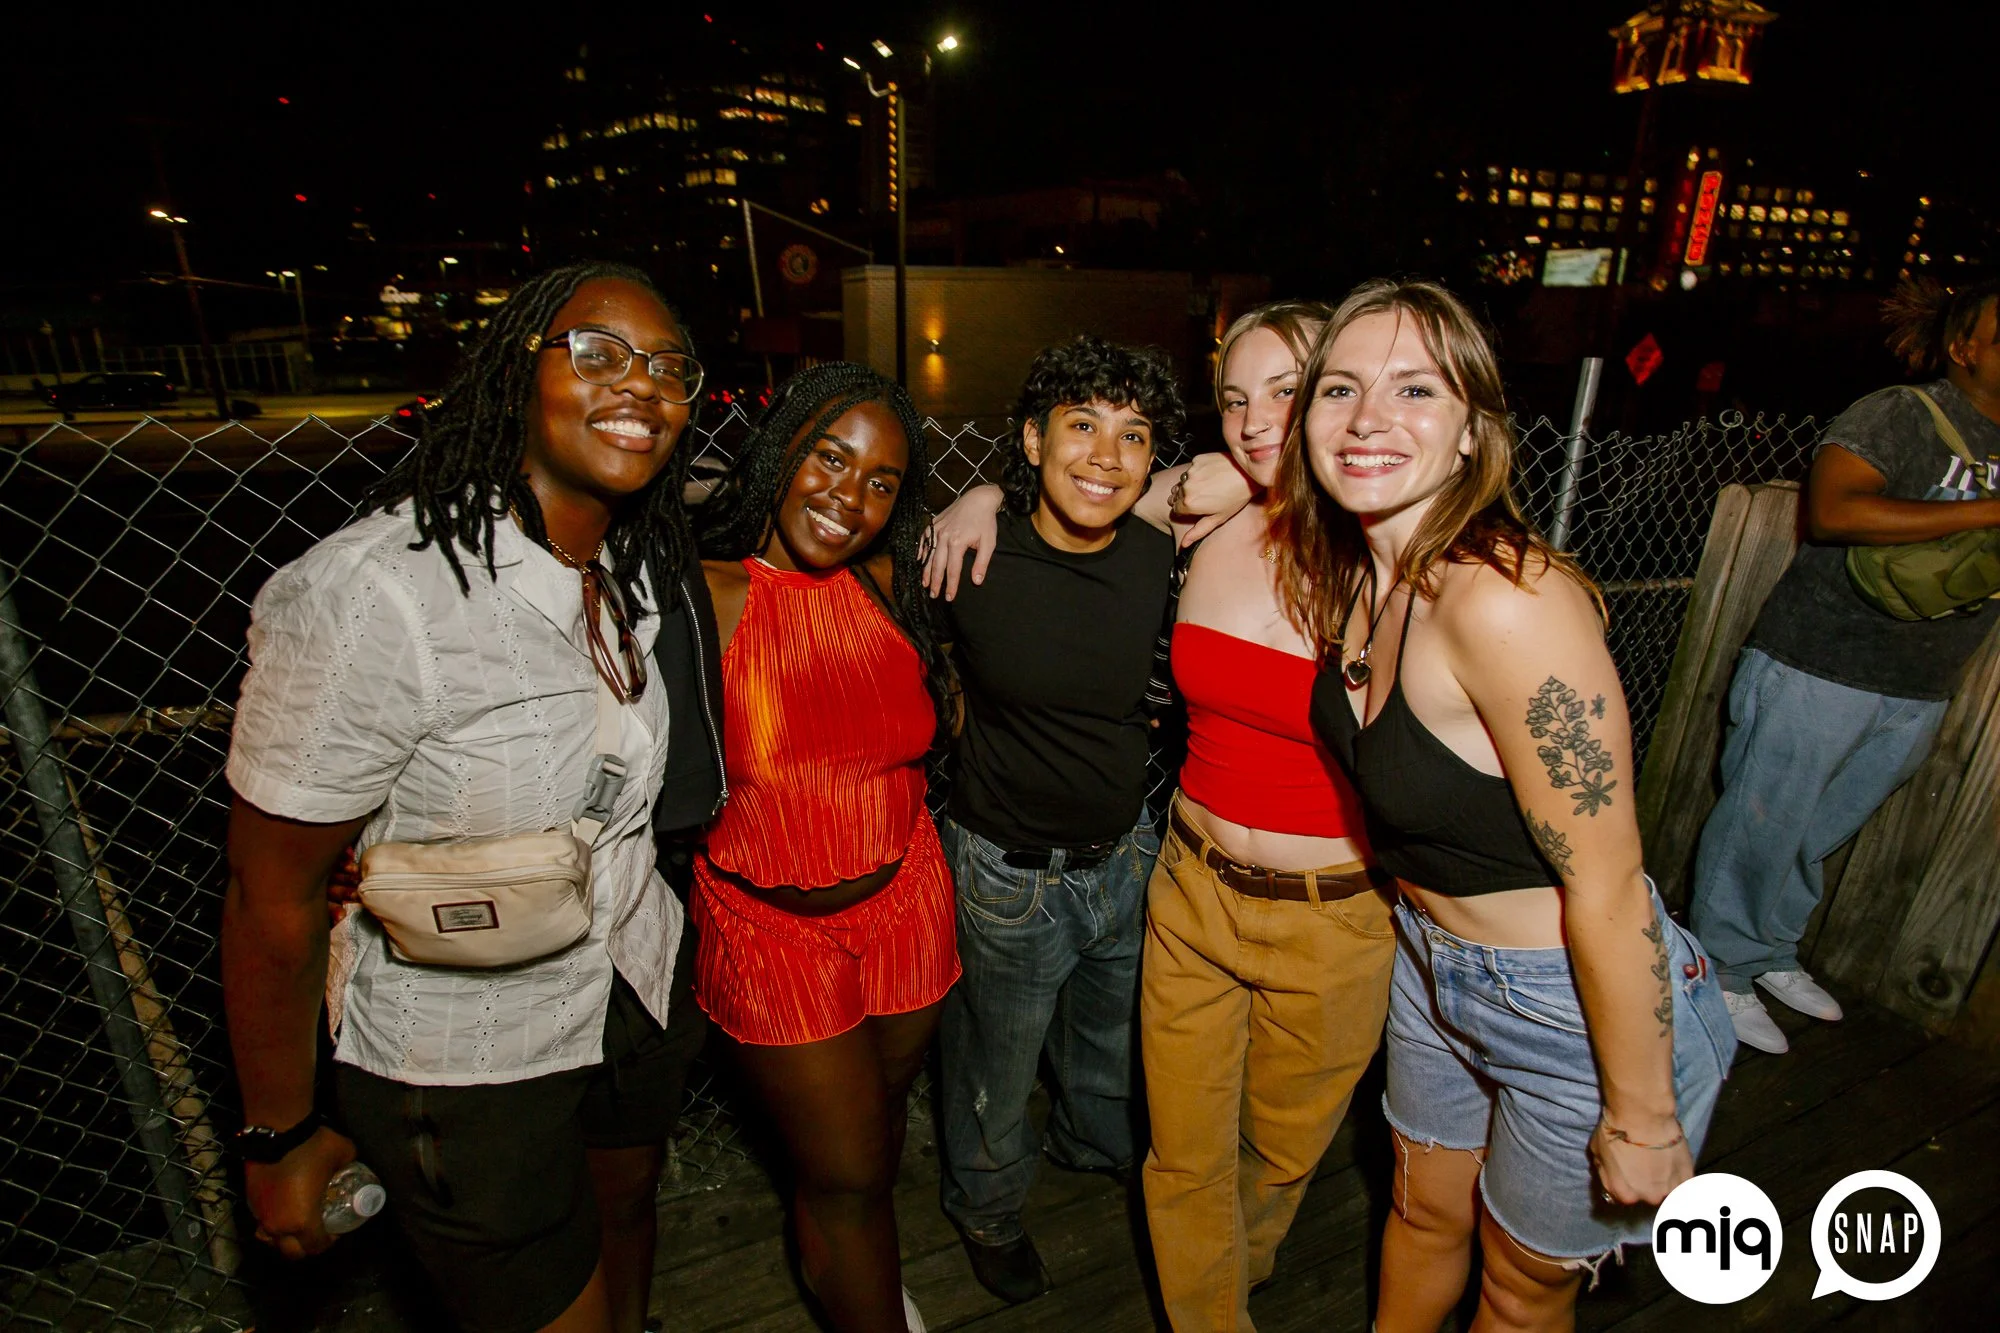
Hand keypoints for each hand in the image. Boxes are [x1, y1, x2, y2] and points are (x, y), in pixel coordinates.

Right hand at [245, 1125, 356, 1258]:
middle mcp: (278, 1224)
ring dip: (284, 1238)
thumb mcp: (344, 1155)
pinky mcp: (249, 1201)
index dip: (329, 1241)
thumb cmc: (313, 1146)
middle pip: (291, 1252)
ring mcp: (260, 1214)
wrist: (277, 1130)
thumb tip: (353, 1168)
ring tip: (297, 1223)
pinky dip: (272, 1221)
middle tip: (318, 1231)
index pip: (315, 1246)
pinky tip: (283, 1207)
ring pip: (270, 1239)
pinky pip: (261, 1221)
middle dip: (306, 1247)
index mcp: (302, 1221)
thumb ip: (349, 1167)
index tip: (336, 1229)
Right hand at [921, 484, 1003, 599]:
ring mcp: (936, 529)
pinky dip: (921, 551)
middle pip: (937, 565)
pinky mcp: (933, 523)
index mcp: (957, 543)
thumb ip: (982, 563)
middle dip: (935, 582)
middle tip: (933, 595)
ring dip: (926, 570)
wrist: (978, 498)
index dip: (951, 586)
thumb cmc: (985, 521)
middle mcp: (943, 537)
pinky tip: (920, 561)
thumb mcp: (989, 543)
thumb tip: (977, 581)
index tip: (949, 597)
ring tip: (925, 583)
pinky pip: (924, 540)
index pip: (952, 570)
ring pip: (928, 554)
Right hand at [1168, 453, 1254, 548]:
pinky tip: (1211, 475)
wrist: (1248, 474)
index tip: (1197, 508)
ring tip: (1208, 486)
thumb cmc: (1236, 498)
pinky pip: (1191, 469)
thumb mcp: (1217, 518)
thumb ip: (1198, 531)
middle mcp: (1186, 486)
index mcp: (1188, 503)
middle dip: (1185, 498)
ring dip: (1190, 485)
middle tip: (1203, 498)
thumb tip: (1184, 545)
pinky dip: (1197, 473)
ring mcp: (1191, 471)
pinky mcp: (1197, 460)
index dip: (1186, 511)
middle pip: (1176, 495)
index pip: (1175, 509)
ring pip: (1182, 482)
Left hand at [1589, 1116, 1691, 1207]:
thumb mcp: (1597, 1153)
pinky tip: (1676, 1165)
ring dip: (1666, 1181)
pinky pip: (1685, 1184)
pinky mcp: (1686, 1178)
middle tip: (1647, 1165)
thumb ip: (1605, 1172)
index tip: (1630, 1172)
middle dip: (1647, 1184)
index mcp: (1624, 1195)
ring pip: (1668, 1192)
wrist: (1642, 1116)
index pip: (1625, 1196)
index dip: (1627, 1183)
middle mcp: (1648, 1197)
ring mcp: (1669, 1190)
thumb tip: (1611, 1178)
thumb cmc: (1616, 1132)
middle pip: (1648, 1195)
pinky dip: (1681, 1177)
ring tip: (1663, 1164)